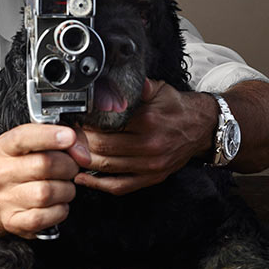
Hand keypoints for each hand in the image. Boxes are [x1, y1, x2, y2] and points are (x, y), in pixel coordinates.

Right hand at [0, 124, 90, 238]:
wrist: (12, 196)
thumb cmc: (35, 165)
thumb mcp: (51, 142)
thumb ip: (71, 139)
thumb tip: (82, 155)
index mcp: (5, 147)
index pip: (22, 138)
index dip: (48, 136)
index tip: (69, 137)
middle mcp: (1, 172)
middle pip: (43, 164)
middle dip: (68, 166)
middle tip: (72, 168)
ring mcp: (5, 198)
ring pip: (46, 193)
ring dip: (65, 190)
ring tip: (64, 187)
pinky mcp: (13, 220)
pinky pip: (44, 217)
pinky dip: (59, 211)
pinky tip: (57, 204)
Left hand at [74, 79, 216, 194]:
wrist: (203, 127)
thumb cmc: (176, 107)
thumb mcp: (157, 88)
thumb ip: (133, 87)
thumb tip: (108, 82)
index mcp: (148, 121)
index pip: (106, 127)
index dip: (84, 126)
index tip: (72, 122)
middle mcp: (150, 146)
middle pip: (102, 149)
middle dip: (79, 144)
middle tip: (65, 138)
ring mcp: (151, 166)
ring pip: (107, 168)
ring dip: (84, 162)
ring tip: (69, 154)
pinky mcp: (152, 178)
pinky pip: (120, 186)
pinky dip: (98, 184)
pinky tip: (83, 177)